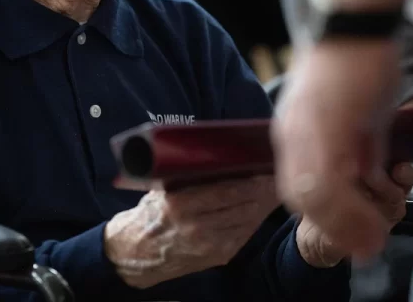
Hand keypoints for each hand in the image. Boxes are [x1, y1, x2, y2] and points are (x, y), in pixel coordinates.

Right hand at [104, 176, 278, 288]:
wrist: (135, 254)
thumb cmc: (150, 214)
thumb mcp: (162, 189)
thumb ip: (187, 176)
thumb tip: (217, 155)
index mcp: (180, 203)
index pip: (228, 188)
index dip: (252, 178)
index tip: (266, 166)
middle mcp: (195, 225)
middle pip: (244, 203)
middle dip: (264, 189)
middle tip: (276, 174)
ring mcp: (208, 244)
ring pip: (248, 219)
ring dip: (264, 204)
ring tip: (273, 188)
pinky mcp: (217, 256)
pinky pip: (244, 234)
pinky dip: (254, 219)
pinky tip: (260, 207)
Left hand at [271, 39, 400, 259]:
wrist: (353, 19)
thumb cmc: (361, 57)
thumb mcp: (359, 111)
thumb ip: (360, 144)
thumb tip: (371, 173)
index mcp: (295, 130)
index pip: (300, 186)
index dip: (325, 216)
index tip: (353, 234)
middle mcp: (292, 134)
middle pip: (301, 198)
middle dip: (336, 229)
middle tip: (368, 246)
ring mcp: (305, 132)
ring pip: (314, 197)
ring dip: (348, 224)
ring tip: (377, 237)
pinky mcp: (324, 126)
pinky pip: (331, 182)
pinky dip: (353, 207)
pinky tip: (379, 213)